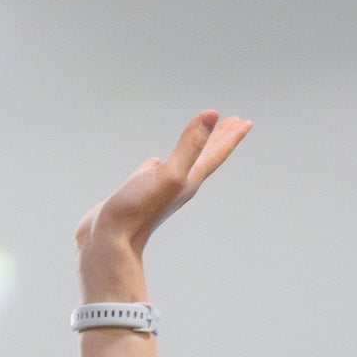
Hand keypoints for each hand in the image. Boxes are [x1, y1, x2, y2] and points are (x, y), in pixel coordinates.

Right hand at [73, 110, 251, 299]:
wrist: (110, 242)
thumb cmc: (138, 210)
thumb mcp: (170, 174)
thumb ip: (191, 144)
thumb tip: (213, 115)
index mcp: (190, 180)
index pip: (216, 153)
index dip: (231, 136)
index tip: (246, 122)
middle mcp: (178, 184)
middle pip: (205, 157)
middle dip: (220, 138)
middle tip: (235, 122)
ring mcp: (158, 189)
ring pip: (182, 163)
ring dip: (194, 148)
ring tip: (198, 138)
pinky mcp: (138, 192)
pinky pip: (154, 171)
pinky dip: (160, 163)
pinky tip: (155, 161)